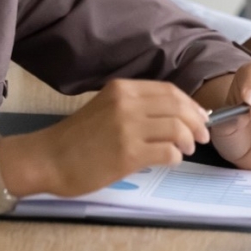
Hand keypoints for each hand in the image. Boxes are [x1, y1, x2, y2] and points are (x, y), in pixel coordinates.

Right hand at [34, 79, 209, 196]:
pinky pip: (167, 152)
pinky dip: (176, 157)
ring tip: (186, 150)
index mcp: (122, 89)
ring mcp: (128, 127)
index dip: (191, 105)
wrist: (47, 158)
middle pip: (178, 107)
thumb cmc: (77, 138)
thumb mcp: (106, 108)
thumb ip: (136, 107)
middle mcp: (127, 103)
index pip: (170, 91)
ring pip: (177, 128)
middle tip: (202, 137)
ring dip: (188, 141)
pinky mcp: (128, 153)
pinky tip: (171, 160)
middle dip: (197, 122)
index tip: (201, 117)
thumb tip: (175, 116)